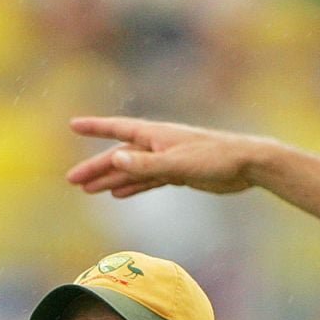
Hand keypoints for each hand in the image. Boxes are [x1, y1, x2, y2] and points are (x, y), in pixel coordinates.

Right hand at [67, 115, 267, 198]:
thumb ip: (146, 164)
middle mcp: (158, 145)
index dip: (95, 128)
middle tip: (72, 180)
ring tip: (89, 190)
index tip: (73, 125)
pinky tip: (119, 194)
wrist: (246, 165)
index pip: (117, 130)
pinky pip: (148, 180)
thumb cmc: (215, 159)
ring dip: (111, 180)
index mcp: (155, 136)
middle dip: (95, 168)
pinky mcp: (179, 174)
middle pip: (119, 156)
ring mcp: (167, 160)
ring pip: (132, 170)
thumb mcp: (178, 164)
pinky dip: (132, 187)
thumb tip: (116, 158)